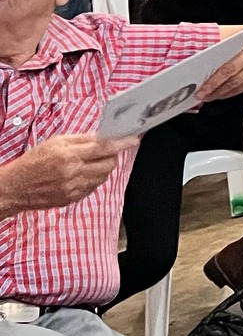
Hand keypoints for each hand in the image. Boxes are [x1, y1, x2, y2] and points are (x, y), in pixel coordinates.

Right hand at [0, 134, 137, 211]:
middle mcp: (73, 173)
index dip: (121, 144)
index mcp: (69, 155)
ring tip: (90, 162)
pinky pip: (92, 188)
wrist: (15, 187)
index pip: (104, 149)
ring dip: (103, 168)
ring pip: (103, 177)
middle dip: (112, 156)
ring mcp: (73, 188)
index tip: (133, 140)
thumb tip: (104, 136)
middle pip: (108, 164)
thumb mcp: (56, 142)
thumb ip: (82, 139)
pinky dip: (93, 179)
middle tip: (106, 151)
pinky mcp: (72, 199)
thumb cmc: (34, 161)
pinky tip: (82, 174)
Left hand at [198, 20, 242, 101]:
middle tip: (201, 94)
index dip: (214, 78)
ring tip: (209, 97)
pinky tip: (225, 94)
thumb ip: (238, 37)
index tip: (202, 84)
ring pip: (238, 84)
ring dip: (222, 93)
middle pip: (231, 77)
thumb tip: (216, 43)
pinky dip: (233, 92)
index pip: (229, 65)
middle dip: (214, 88)